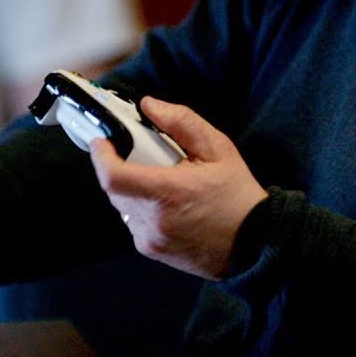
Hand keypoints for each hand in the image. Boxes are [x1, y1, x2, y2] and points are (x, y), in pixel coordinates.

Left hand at [88, 96, 267, 279]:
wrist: (255, 243)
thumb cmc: (238, 196)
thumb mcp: (218, 150)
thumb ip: (182, 123)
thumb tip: (149, 106)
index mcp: (169, 193)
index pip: (113, 176)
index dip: (100, 156)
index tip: (101, 141)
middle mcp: (154, 220)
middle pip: (114, 188)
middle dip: (121, 168)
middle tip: (145, 158)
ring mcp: (151, 240)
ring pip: (122, 205)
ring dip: (132, 189)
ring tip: (163, 184)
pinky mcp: (152, 250)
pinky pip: (133, 222)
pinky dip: (141, 208)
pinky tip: (168, 206)